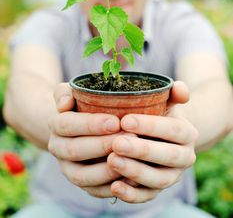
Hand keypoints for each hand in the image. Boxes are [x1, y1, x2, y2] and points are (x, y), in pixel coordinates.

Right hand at [48, 83, 125, 197]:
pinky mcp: (82, 183)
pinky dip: (111, 187)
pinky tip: (131, 177)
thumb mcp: (71, 92)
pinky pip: (94, 190)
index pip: (67, 124)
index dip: (90, 124)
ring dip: (106, 169)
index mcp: (56, 124)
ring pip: (82, 175)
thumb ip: (65, 92)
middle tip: (129, 138)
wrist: (78, 126)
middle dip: (102, 145)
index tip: (115, 121)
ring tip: (130, 159)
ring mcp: (68, 168)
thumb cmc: (81, 104)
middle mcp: (58, 148)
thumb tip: (65, 103)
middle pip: (75, 150)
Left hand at [107, 81, 198, 202]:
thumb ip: (175, 92)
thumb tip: (180, 89)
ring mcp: (172, 176)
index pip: (173, 130)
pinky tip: (115, 187)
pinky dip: (132, 195)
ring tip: (112, 161)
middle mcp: (184, 157)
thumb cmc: (160, 113)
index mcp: (187, 133)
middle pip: (168, 157)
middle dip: (142, 150)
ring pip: (158, 179)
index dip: (151, 126)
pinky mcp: (158, 190)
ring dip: (135, 172)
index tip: (125, 120)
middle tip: (117, 143)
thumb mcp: (168, 100)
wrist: (165, 136)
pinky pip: (147, 196)